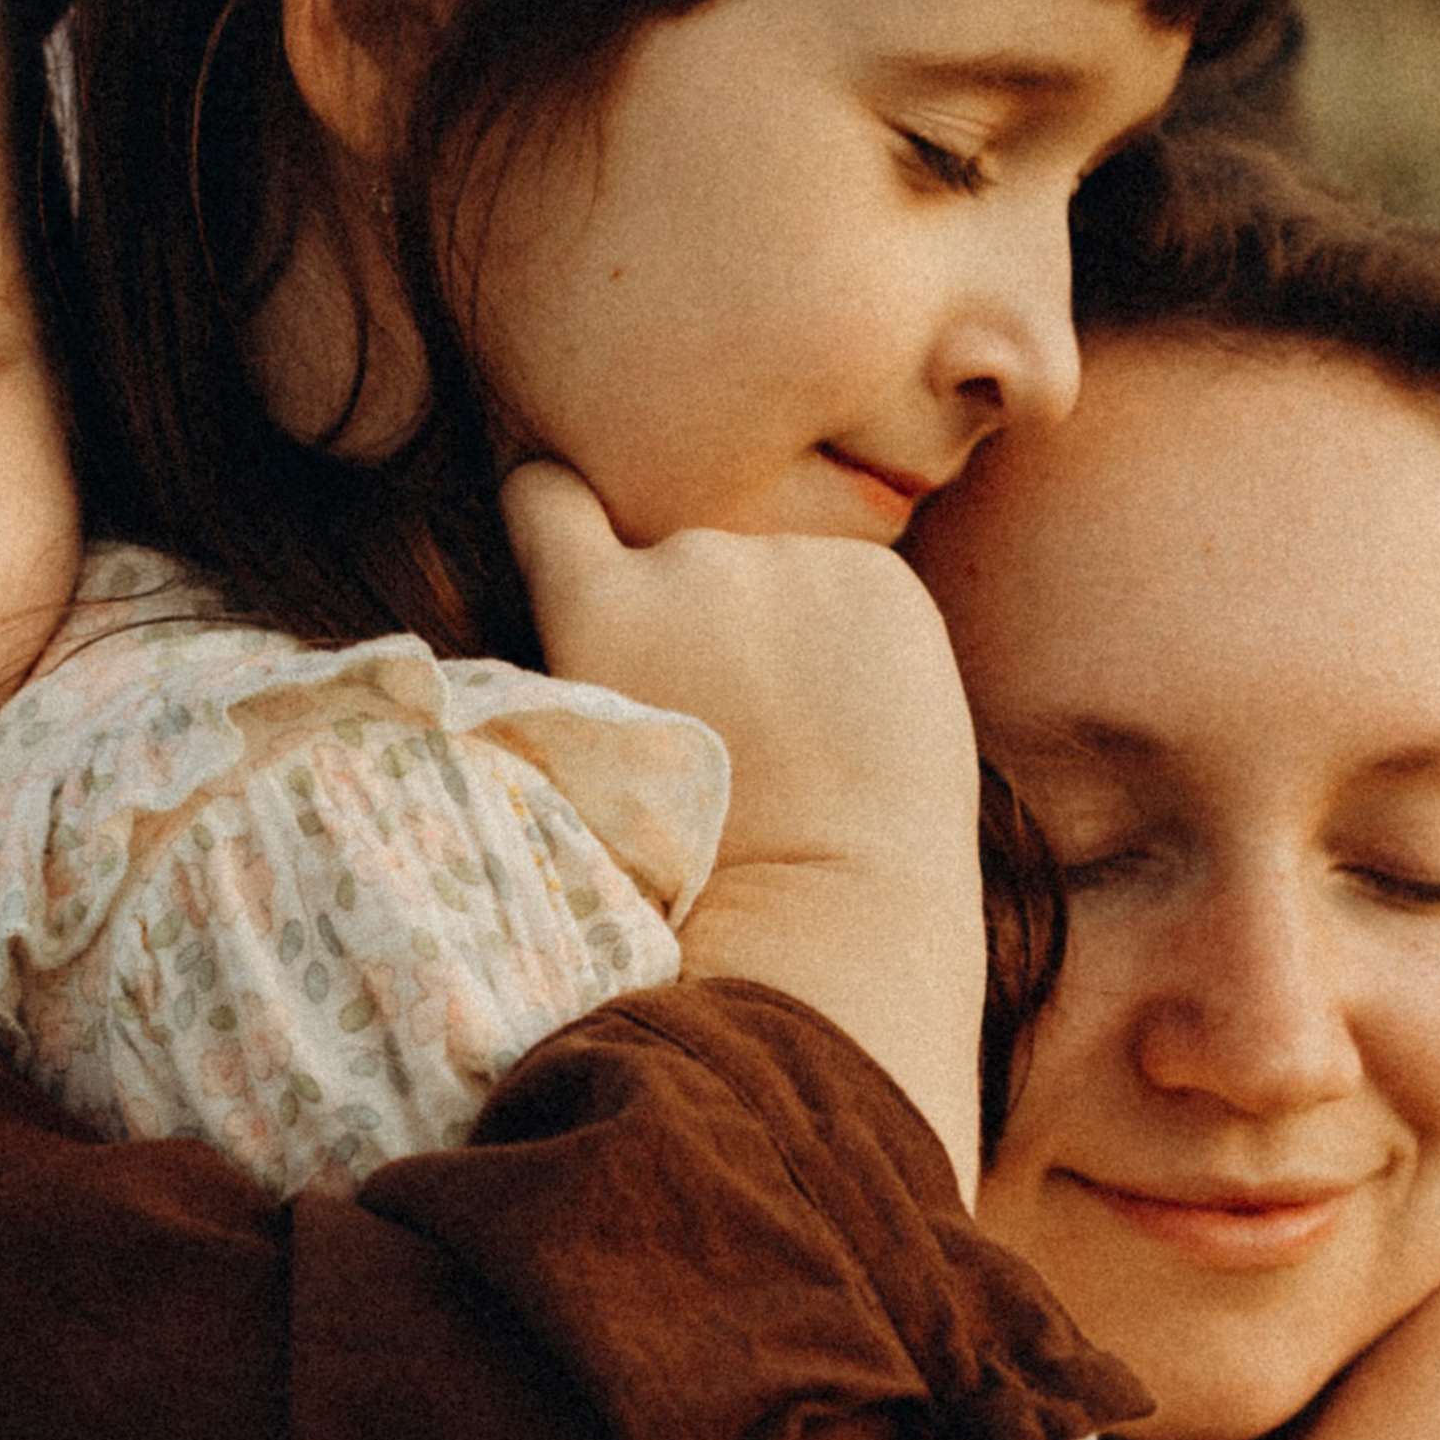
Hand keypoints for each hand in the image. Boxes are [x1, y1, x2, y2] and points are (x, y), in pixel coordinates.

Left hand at [504, 462, 986, 1186]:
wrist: (830, 929)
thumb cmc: (870, 884)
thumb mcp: (900, 748)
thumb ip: (833, 675)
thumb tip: (763, 678)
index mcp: (874, 580)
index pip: (787, 588)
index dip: (760, 659)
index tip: (762, 738)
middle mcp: (784, 549)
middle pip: (706, 577)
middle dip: (692, 646)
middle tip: (695, 758)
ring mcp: (696, 567)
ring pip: (637, 577)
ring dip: (628, 639)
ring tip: (645, 758)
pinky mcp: (607, 599)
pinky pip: (545, 510)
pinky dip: (542, 523)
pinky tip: (539, 573)